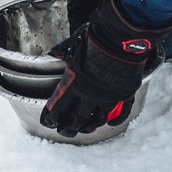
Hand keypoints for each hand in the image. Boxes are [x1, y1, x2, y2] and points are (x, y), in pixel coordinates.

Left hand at [43, 0, 171, 136]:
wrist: (118, 40)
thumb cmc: (95, 42)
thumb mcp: (75, 50)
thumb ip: (65, 56)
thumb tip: (54, 54)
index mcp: (72, 85)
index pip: (57, 108)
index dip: (51, 117)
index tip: (49, 122)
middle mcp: (87, 95)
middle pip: (75, 119)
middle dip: (68, 128)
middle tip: (65, 131)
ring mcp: (106, 98)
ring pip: (96, 120)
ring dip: (89, 126)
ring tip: (86, 128)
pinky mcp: (123, 96)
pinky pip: (119, 114)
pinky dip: (115, 120)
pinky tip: (110, 123)